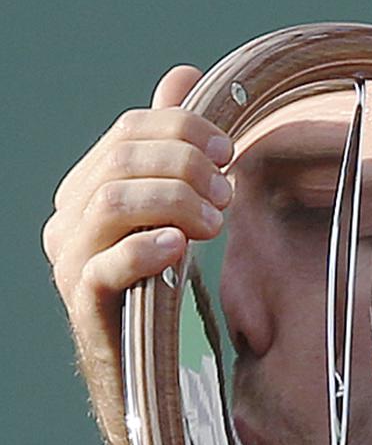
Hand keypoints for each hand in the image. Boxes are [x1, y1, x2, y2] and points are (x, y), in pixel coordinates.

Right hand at [42, 65, 232, 444]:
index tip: (230, 148)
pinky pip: (107, 266)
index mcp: (88, 187)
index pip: (129, 130)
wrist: (146, 368)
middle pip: (122, 159)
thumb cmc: (162, 282)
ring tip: (216, 222)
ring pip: (112, 202)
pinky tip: (180, 247)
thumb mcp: (172, 207)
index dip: (182, 128)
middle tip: (229, 190)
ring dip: (175, 201)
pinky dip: (145, 248)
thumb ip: (172, 145)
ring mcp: (71, 262)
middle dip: (186, 164)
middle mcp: (68, 218)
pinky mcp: (87, 304)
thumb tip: (183, 75)